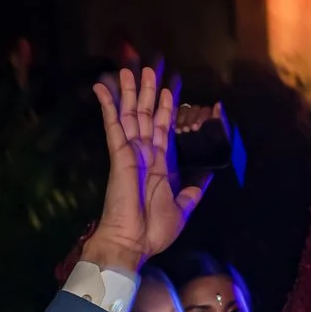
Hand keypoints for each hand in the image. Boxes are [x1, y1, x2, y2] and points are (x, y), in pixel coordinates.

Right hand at [88, 66, 205, 274]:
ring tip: (129, 69)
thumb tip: (207, 177)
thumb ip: (193, 191)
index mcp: (159, 165)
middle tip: (150, 68)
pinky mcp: (119, 155)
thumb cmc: (154, 231)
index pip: (163, 128)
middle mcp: (144, 154)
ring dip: (130, 92)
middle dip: (148, 92)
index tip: (168, 88)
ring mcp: (130, 153)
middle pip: (146, 116)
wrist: (132, 243)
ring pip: (130, 115)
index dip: (166, 107)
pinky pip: (113, 125)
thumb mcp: (183, 208)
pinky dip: (108, 105)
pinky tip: (103, 87)